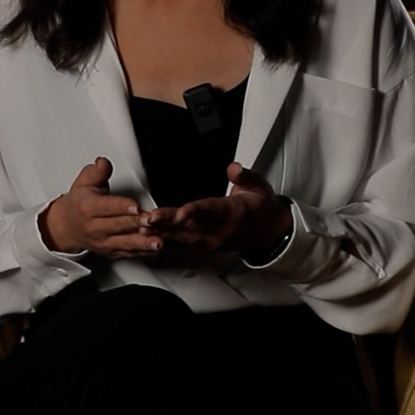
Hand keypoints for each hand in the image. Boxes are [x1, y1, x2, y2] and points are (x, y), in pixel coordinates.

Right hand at [40, 157, 161, 258]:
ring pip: (126, 243)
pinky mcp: (112, 252)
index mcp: (88, 208)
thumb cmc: (79, 204)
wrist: (67, 227)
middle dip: (136, 223)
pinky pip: (129, 253)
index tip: (135, 206)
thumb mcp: (83, 183)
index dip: (122, 206)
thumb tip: (103, 163)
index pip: (107, 207)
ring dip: (143, 242)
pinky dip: (144, 251)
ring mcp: (104, 242)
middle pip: (119, 225)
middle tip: (152, 221)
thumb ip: (96, 172)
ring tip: (157, 241)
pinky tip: (155, 248)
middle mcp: (95, 227)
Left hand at [142, 163, 291, 257]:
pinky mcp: (207, 247)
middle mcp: (222, 229)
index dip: (196, 211)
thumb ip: (245, 176)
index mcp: (235, 212)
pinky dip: (168, 242)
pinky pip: (185, 245)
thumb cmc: (260, 207)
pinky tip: (153, 238)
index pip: (213, 210)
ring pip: (185, 238)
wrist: (269, 231)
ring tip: (145, 228)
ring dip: (164, 233)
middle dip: (169, 222)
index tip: (182, 211)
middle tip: (150, 217)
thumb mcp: (259, 185)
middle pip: (192, 225)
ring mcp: (214, 241)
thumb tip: (234, 168)